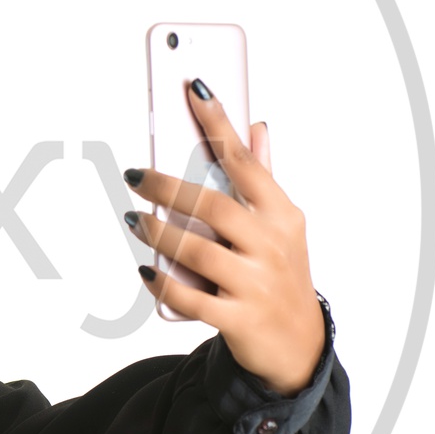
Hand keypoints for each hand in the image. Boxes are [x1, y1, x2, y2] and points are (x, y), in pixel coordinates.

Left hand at [124, 80, 323, 394]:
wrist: (299, 345)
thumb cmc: (281, 273)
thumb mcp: (283, 225)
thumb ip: (264, 177)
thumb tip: (258, 127)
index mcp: (283, 214)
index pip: (246, 160)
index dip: (219, 123)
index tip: (194, 88)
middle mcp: (272, 245)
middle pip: (213, 206)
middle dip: (167, 186)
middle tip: (136, 175)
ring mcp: (256, 283)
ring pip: (197, 250)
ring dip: (158, 232)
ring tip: (135, 219)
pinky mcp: (239, 318)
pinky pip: (190, 298)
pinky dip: (163, 283)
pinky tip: (146, 269)